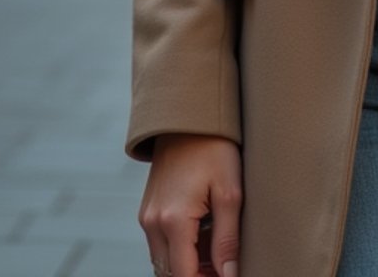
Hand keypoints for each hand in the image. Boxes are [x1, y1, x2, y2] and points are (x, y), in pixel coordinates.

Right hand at [139, 134, 241, 276]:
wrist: (188, 116)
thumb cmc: (213, 148)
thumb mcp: (230, 192)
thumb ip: (227, 239)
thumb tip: (230, 275)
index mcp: (172, 220)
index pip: (184, 276)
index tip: (226, 275)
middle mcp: (153, 222)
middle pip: (171, 273)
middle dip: (198, 276)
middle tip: (225, 267)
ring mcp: (147, 216)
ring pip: (164, 262)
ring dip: (188, 265)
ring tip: (218, 253)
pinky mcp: (148, 210)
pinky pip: (161, 244)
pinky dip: (180, 250)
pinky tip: (204, 238)